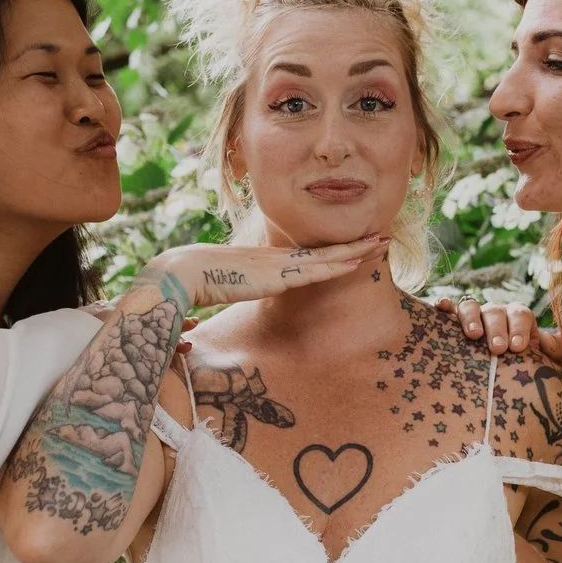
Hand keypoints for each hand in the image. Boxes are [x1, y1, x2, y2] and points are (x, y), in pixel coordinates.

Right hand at [151, 236, 390, 309]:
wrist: (179, 274)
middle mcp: (273, 259)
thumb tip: (200, 325)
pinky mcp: (276, 275)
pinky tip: (359, 261)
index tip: (349, 248)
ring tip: (382, 243)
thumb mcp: (208, 294)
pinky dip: (339, 264)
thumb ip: (215, 304)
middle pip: (322, 252)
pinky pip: (316, 269)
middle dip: (353, 245)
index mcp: (260, 264)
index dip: (329, 253)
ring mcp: (277, 265)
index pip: (304, 256)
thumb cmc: (186, 286)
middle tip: (381, 237)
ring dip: (356, 251)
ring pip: (326, 257)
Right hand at [436, 295, 561, 362]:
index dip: (519, 329)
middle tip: (498, 349)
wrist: (507, 378)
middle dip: (497, 329)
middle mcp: (496, 314)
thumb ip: (553, 349)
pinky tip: (441, 307)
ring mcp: (473, 317)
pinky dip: (444, 306)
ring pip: (470, 307)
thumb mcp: (547, 360)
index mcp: (518, 319)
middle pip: (495, 312)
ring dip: (471, 318)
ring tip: (473, 335)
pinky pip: (448, 310)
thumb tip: (545, 341)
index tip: (518, 347)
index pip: (521, 315)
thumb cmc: (526, 367)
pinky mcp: (452, 323)